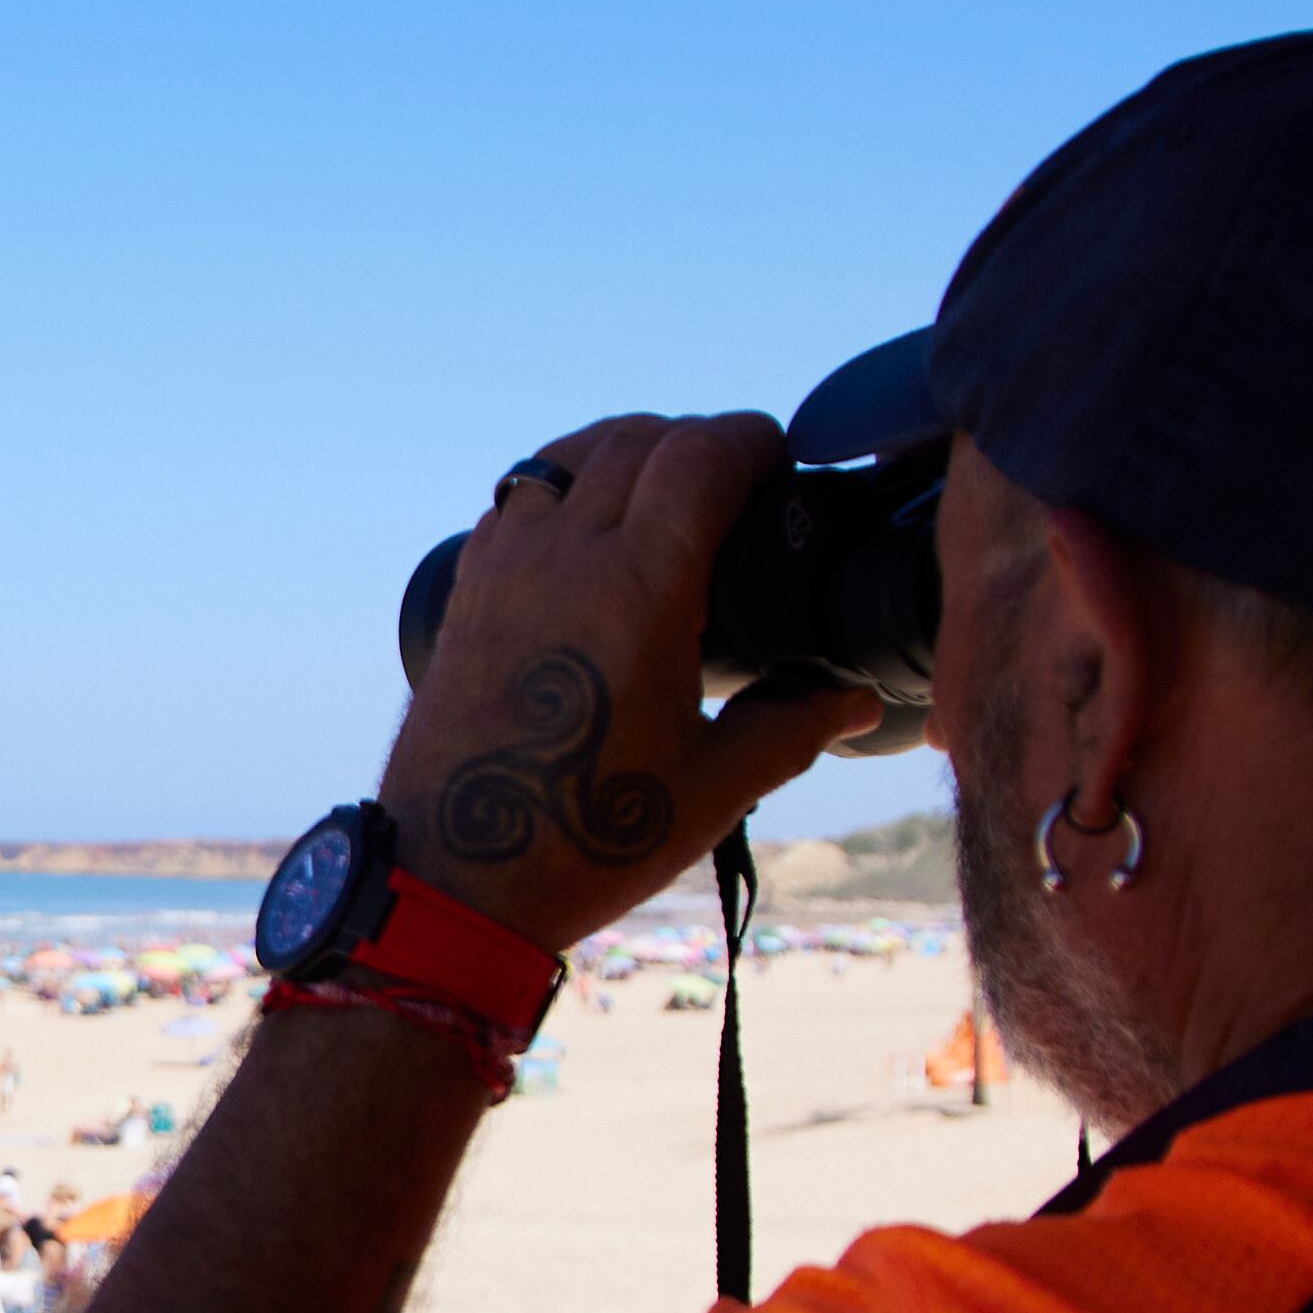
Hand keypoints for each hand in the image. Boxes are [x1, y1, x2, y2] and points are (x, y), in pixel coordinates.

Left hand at [377, 411, 876, 951]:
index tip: (781, 457)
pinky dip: (566, 481)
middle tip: (740, 480)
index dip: (752, 438)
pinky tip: (591, 525)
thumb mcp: (714, 788)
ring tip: (669, 490)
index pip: (701, 455)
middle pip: (641, 438)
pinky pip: (521, 493)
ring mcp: (508, 565)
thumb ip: (795, 728)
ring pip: (573, 452)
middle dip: (701, 441)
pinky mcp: (469, 588)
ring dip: (630, 449)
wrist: (454, 875)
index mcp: (640, 588)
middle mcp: (567, 555)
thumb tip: (858, 701)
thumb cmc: (586, 838)